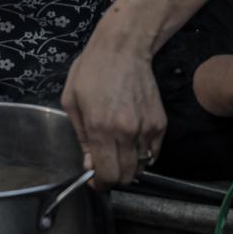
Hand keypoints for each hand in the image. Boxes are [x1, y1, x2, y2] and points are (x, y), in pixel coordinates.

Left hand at [62, 43, 165, 188]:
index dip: (100, 183)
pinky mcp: (161, 123)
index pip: (108, 173)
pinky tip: (130, 143)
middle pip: (126, 176)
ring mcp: (147, 128)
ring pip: (141, 166)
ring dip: (128, 166)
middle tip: (104, 167)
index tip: (94, 180)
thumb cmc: (91, 71)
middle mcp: (126, 132)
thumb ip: (81, 136)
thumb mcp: (71, 101)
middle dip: (113, 178)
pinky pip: (154, 152)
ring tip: (116, 152)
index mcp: (100, 127)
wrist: (123, 50)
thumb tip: (89, 164)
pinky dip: (142, 155)